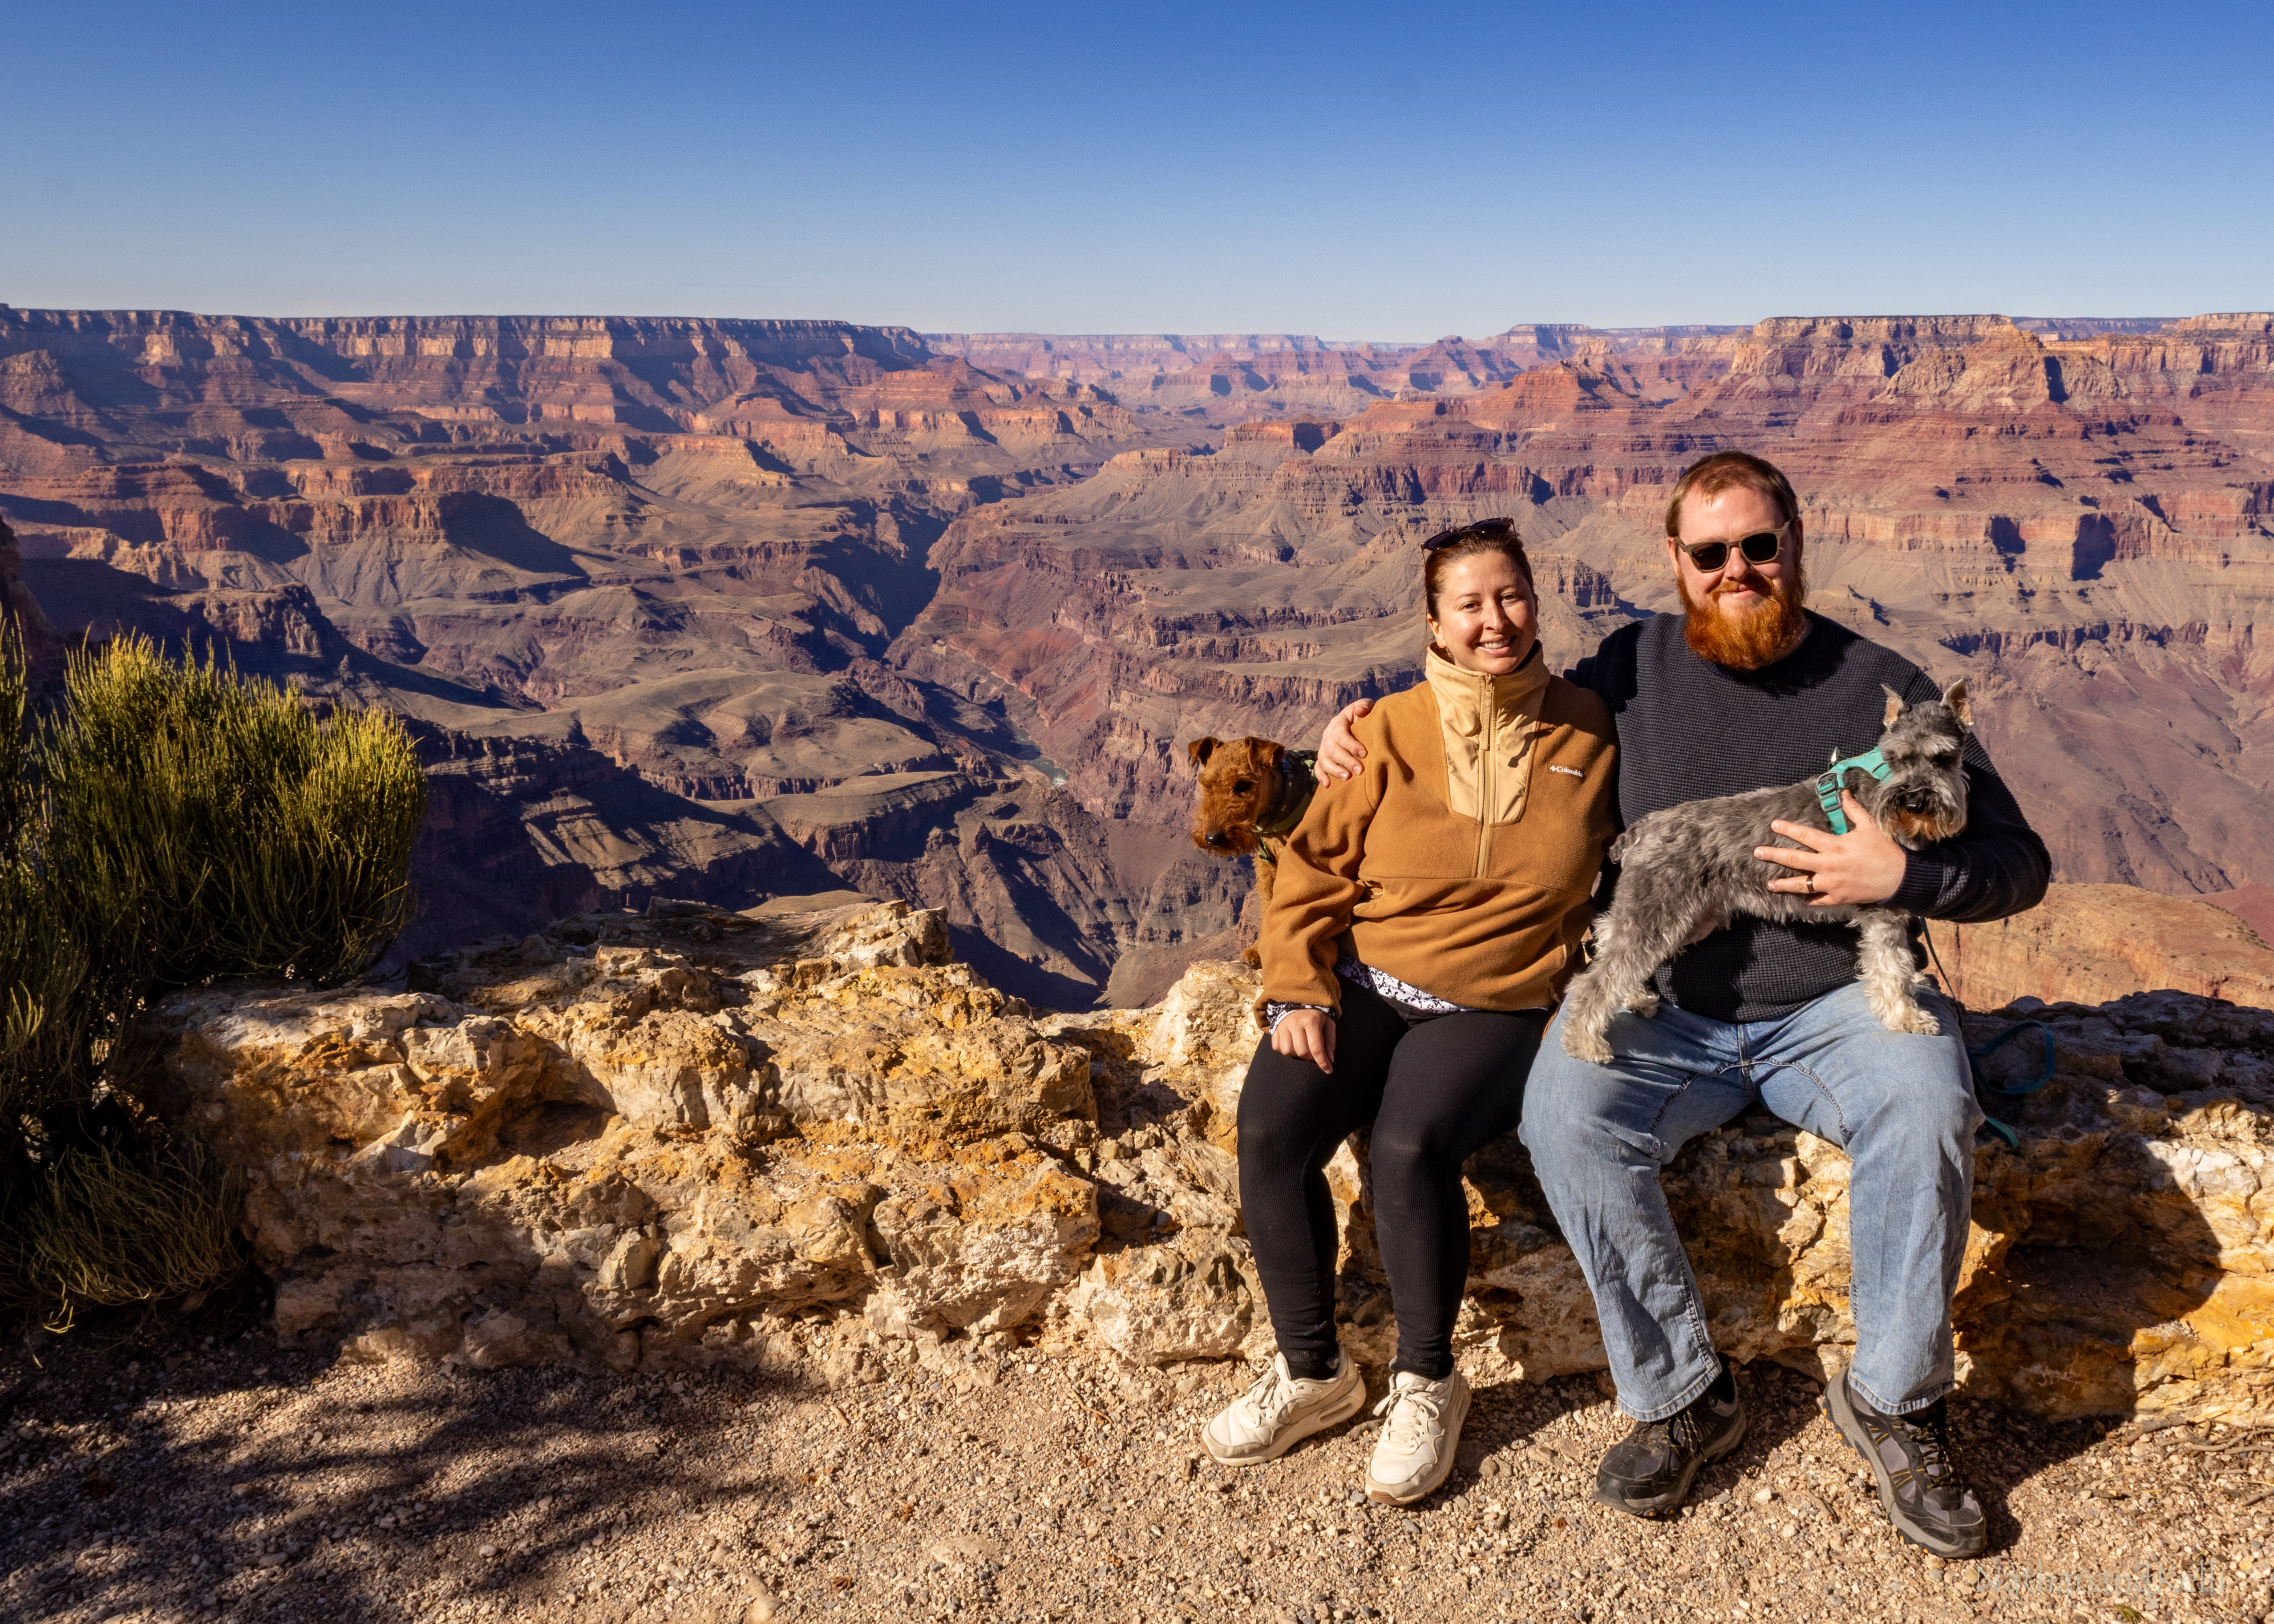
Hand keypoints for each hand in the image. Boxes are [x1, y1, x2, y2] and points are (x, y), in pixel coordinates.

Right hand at [1272, 1008, 1336, 1072]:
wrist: (1298, 1002)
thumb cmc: (1316, 1016)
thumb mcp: (1328, 1024)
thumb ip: (1330, 1042)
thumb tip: (1330, 1059)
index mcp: (1311, 1021)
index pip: (1316, 1047)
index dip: (1322, 1062)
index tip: (1328, 1070)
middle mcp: (1295, 1023)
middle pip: (1301, 1051)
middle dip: (1310, 1058)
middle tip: (1313, 1053)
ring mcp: (1283, 1026)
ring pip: (1287, 1051)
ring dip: (1296, 1054)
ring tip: (1301, 1047)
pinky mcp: (1275, 1029)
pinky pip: (1276, 1048)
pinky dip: (1284, 1050)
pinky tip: (1291, 1043)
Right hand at [1318, 699, 1372, 781]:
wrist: (1357, 724)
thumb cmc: (1364, 716)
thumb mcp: (1366, 706)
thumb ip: (1365, 706)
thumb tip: (1360, 712)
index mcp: (1338, 722)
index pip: (1340, 734)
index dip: (1351, 744)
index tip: (1364, 753)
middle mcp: (1327, 735)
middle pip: (1332, 749)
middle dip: (1346, 760)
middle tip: (1360, 770)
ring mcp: (1324, 747)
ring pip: (1324, 760)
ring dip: (1334, 770)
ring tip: (1347, 777)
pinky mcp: (1323, 757)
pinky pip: (1318, 767)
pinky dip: (1321, 776)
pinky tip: (1328, 785)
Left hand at [1756, 792, 1909, 905]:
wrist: (1900, 877)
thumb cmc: (1884, 850)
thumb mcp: (1869, 826)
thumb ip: (1853, 810)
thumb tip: (1844, 793)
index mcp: (1834, 845)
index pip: (1805, 835)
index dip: (1788, 829)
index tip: (1773, 825)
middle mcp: (1828, 865)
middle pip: (1795, 859)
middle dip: (1774, 855)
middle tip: (1757, 852)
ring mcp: (1832, 883)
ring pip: (1802, 884)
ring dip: (1784, 883)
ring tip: (1769, 883)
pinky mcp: (1838, 897)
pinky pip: (1818, 900)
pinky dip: (1809, 899)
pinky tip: (1799, 899)